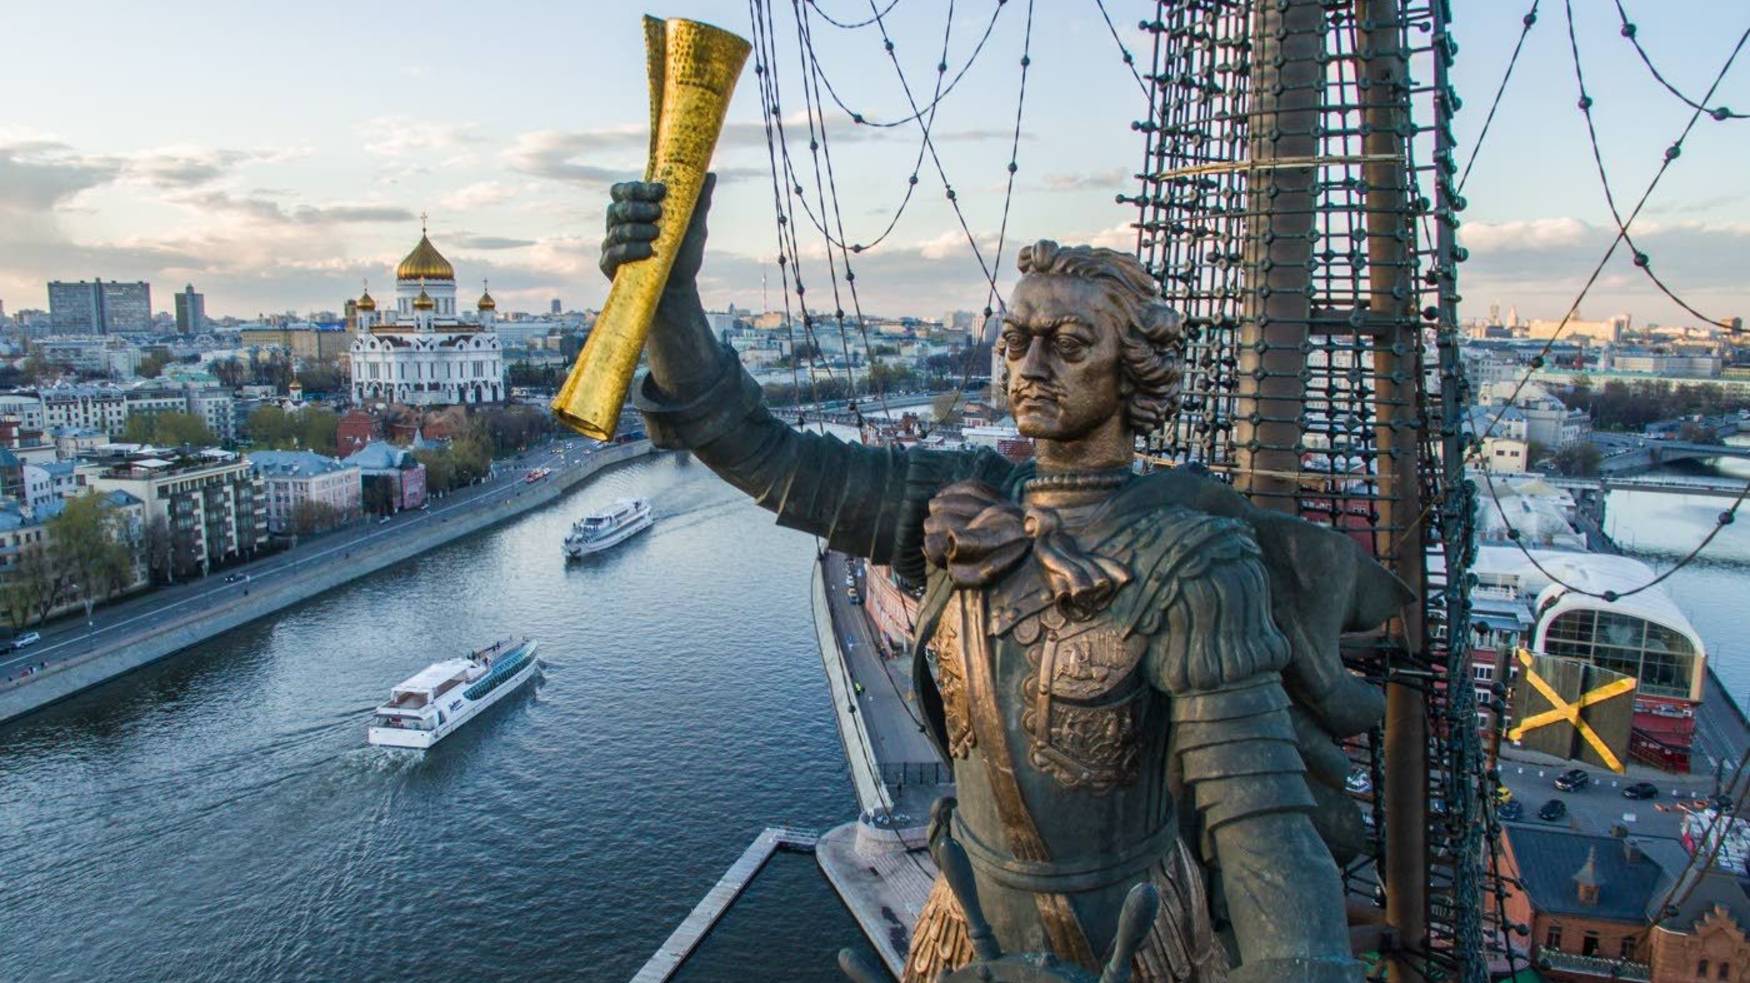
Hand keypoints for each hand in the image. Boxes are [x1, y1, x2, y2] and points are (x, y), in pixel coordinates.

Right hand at [601, 172, 715, 288]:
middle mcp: (620, 225)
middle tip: (657, 212)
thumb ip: (699, 202)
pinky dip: (630, 250)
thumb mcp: (695, 228)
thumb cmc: (684, 255)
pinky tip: (646, 251)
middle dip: (637, 207)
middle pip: (617, 207)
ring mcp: (612, 245)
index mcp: (635, 211)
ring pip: (616, 230)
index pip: (624, 191)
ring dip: (636, 229)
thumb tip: (710, 174)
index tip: (661, 191)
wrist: (679, 290)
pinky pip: (613, 254)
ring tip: (656, 235)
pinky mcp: (609, 266)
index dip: (639, 188)